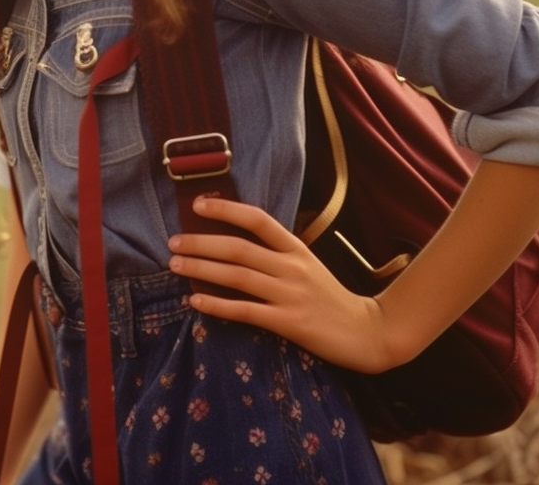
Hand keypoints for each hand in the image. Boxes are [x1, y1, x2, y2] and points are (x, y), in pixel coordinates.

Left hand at [167, 196, 396, 372]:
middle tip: (172, 242)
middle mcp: (291, 267)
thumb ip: (275, 252)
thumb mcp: (306, 264)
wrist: (366, 332)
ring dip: (202, 270)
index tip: (197, 205)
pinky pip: (245, 311)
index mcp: (295, 248)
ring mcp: (290, 294)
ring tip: (175, 266)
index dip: (227, 209)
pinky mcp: (289, 323)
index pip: (258, 219)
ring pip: (237, 277)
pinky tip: (195, 301)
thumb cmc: (329, 296)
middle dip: (201, 243)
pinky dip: (217, 305)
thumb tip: (232, 239)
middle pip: (238, 248)